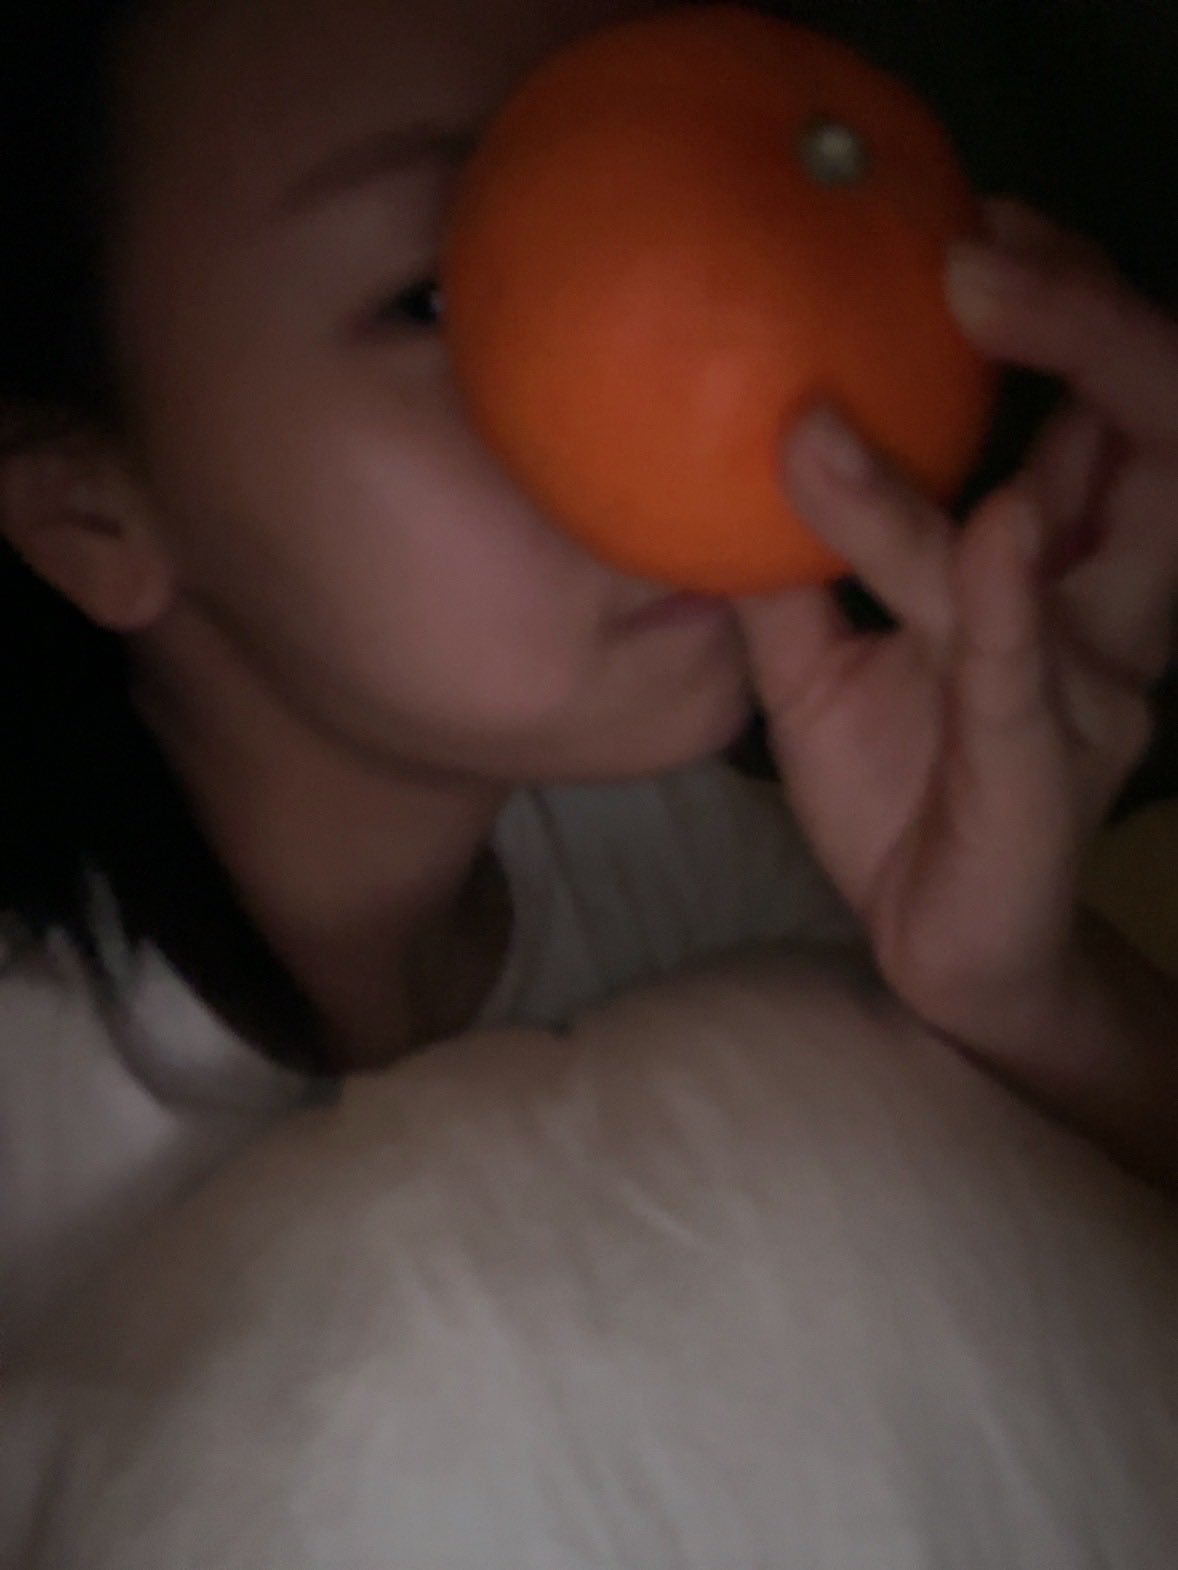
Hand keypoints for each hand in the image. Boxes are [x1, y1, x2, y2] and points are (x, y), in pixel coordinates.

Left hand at [738, 201, 1177, 1052]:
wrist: (935, 944)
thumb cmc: (898, 792)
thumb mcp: (821, 668)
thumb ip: (789, 576)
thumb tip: (703, 477)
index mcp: (1061, 577)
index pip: (1097, 417)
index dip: (1060, 313)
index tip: (970, 230)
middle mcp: (1101, 611)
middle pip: (1153, 435)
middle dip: (1096, 320)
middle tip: (990, 237)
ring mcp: (1090, 685)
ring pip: (1092, 526)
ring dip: (1069, 393)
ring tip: (986, 296)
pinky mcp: (1048, 763)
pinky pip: (1028, 664)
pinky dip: (1009, 590)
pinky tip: (1003, 518)